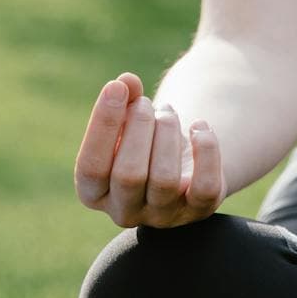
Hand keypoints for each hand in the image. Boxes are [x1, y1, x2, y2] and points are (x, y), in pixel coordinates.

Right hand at [73, 72, 224, 227]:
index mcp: (93, 193)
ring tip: (168, 113)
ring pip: (164, 180)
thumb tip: (126, 82)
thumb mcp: (126, 120)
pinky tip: (199, 127)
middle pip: (129, 175)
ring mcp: (161, 216)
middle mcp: (123, 212)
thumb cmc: (141, 139)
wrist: (179, 162)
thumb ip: (122, 100)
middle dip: (139, 126)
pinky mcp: (197, 211)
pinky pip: (204, 188)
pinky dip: (206, 151)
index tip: (116, 87)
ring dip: (168, 133)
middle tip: (146, 104)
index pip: (91, 167)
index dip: (103, 125)